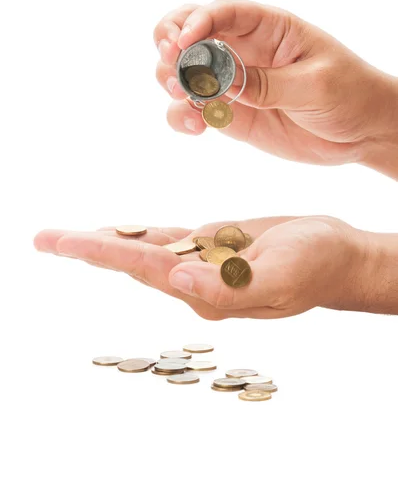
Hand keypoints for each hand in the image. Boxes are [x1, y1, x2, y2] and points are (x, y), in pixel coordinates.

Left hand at [34, 215, 371, 319]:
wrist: (335, 255)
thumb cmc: (316, 267)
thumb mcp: (281, 279)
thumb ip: (230, 288)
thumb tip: (179, 282)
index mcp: (208, 291)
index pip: (145, 267)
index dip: (103, 251)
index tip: (64, 242)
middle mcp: (197, 280)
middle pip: (133, 259)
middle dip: (88, 247)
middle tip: (45, 238)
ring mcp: (203, 262)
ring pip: (145, 247)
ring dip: (107, 240)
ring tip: (68, 237)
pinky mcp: (213, 244)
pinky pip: (168, 237)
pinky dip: (139, 232)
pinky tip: (117, 231)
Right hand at [154, 0, 397, 178]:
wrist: (361, 132)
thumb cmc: (350, 93)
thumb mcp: (314, 85)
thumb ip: (266, 83)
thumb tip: (218, 79)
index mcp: (269, 28)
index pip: (224, 12)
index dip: (198, 21)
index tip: (184, 42)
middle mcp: (244, 50)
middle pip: (190, 32)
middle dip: (170, 42)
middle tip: (172, 62)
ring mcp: (233, 83)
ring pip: (185, 72)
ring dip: (172, 81)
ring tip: (185, 97)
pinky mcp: (231, 114)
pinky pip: (194, 110)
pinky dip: (183, 116)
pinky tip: (196, 127)